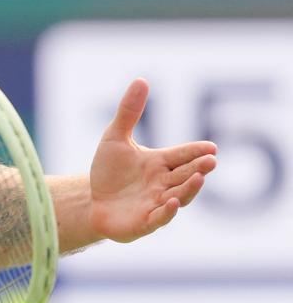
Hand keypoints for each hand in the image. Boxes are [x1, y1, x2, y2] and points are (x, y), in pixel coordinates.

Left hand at [89, 79, 217, 242]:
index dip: (196, 151)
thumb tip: (142, 80)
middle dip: (199, 168)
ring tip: (199, 178)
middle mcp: (163, 183)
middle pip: (186, 175)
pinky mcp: (144, 222)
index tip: (212, 147)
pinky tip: (170, 201)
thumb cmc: (108, 171)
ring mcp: (156, 203)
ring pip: (178, 196)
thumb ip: (129, 112)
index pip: (183, 155)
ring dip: (189, 188)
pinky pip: (158, 217)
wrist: (91, 201)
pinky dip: (166, 211)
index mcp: (160, 163)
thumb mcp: (115, 138)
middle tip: (211, 160)